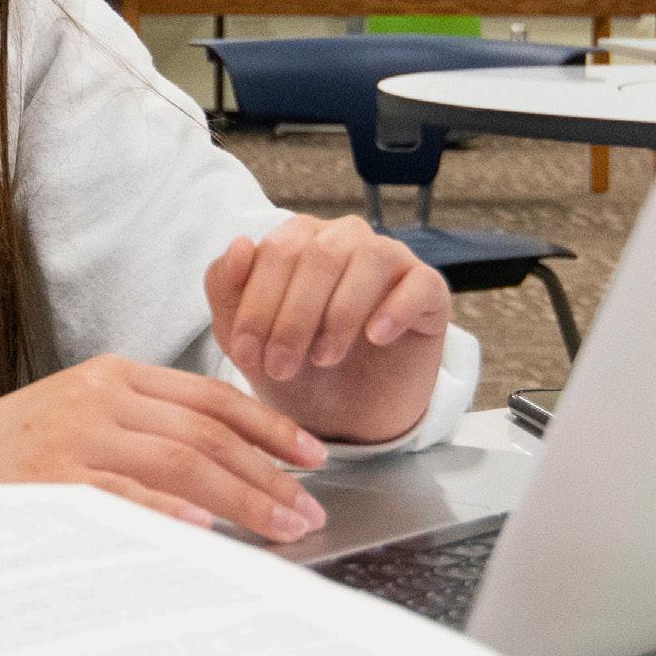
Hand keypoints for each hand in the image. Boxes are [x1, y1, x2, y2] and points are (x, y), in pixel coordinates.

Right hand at [0, 354, 331, 541]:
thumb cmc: (16, 452)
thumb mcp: (82, 415)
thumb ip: (146, 426)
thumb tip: (228, 469)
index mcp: (112, 375)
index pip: (209, 396)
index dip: (269, 426)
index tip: (314, 456)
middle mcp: (98, 400)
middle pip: (204, 434)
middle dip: (268, 474)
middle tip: (311, 508)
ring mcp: (72, 441)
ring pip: (178, 464)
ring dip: (242, 498)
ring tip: (283, 525)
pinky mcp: (48, 484)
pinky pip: (121, 498)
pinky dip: (166, 512)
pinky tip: (205, 526)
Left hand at [206, 215, 450, 445]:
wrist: (347, 417)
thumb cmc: (295, 368)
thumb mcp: (248, 340)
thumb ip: (227, 290)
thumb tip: (241, 242)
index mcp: (298, 239)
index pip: (275, 250)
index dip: (257, 303)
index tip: (246, 354)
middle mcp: (345, 238)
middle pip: (319, 254)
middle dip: (293, 315)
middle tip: (281, 366)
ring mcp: (391, 259)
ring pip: (368, 259)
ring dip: (339, 313)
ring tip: (323, 359)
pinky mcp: (428, 290)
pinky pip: (419, 282)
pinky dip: (395, 308)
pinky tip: (376, 337)